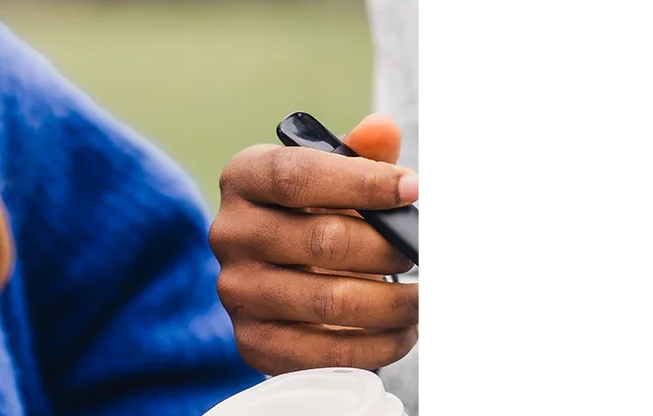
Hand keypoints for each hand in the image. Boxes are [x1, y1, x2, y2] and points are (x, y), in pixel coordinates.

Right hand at [211, 114, 421, 375]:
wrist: (287, 279)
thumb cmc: (319, 214)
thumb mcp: (337, 176)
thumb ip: (362, 153)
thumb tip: (381, 130)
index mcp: (244, 178)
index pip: (297, 176)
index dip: (361, 182)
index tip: (413, 189)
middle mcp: (230, 233)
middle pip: (321, 240)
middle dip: (387, 247)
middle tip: (421, 251)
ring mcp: (236, 291)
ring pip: (329, 301)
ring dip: (392, 302)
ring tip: (422, 297)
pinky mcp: (252, 342)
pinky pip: (324, 353)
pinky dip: (376, 345)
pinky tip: (401, 330)